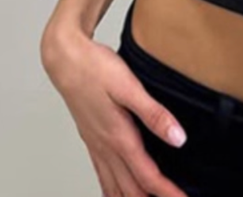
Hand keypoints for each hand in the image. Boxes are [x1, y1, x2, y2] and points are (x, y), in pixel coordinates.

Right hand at [41, 24, 191, 196]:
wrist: (65, 58)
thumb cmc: (95, 69)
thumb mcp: (129, 87)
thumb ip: (154, 114)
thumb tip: (178, 138)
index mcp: (118, 137)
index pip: (147, 176)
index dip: (167, 193)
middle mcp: (106, 147)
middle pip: (131, 189)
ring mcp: (96, 145)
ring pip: (114, 187)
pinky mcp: (90, 139)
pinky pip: (102, 175)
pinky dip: (112, 191)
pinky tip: (116, 192)